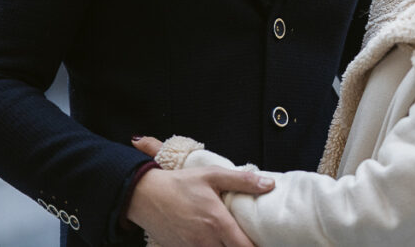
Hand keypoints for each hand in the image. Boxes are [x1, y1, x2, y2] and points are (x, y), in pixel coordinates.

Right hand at [128, 137, 273, 246]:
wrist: (144, 195)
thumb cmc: (181, 183)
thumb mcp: (213, 174)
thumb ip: (242, 181)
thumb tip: (269, 184)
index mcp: (217, 222)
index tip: (263, 241)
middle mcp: (205, 241)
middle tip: (248, 239)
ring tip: (231, 239)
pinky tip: (213, 240)